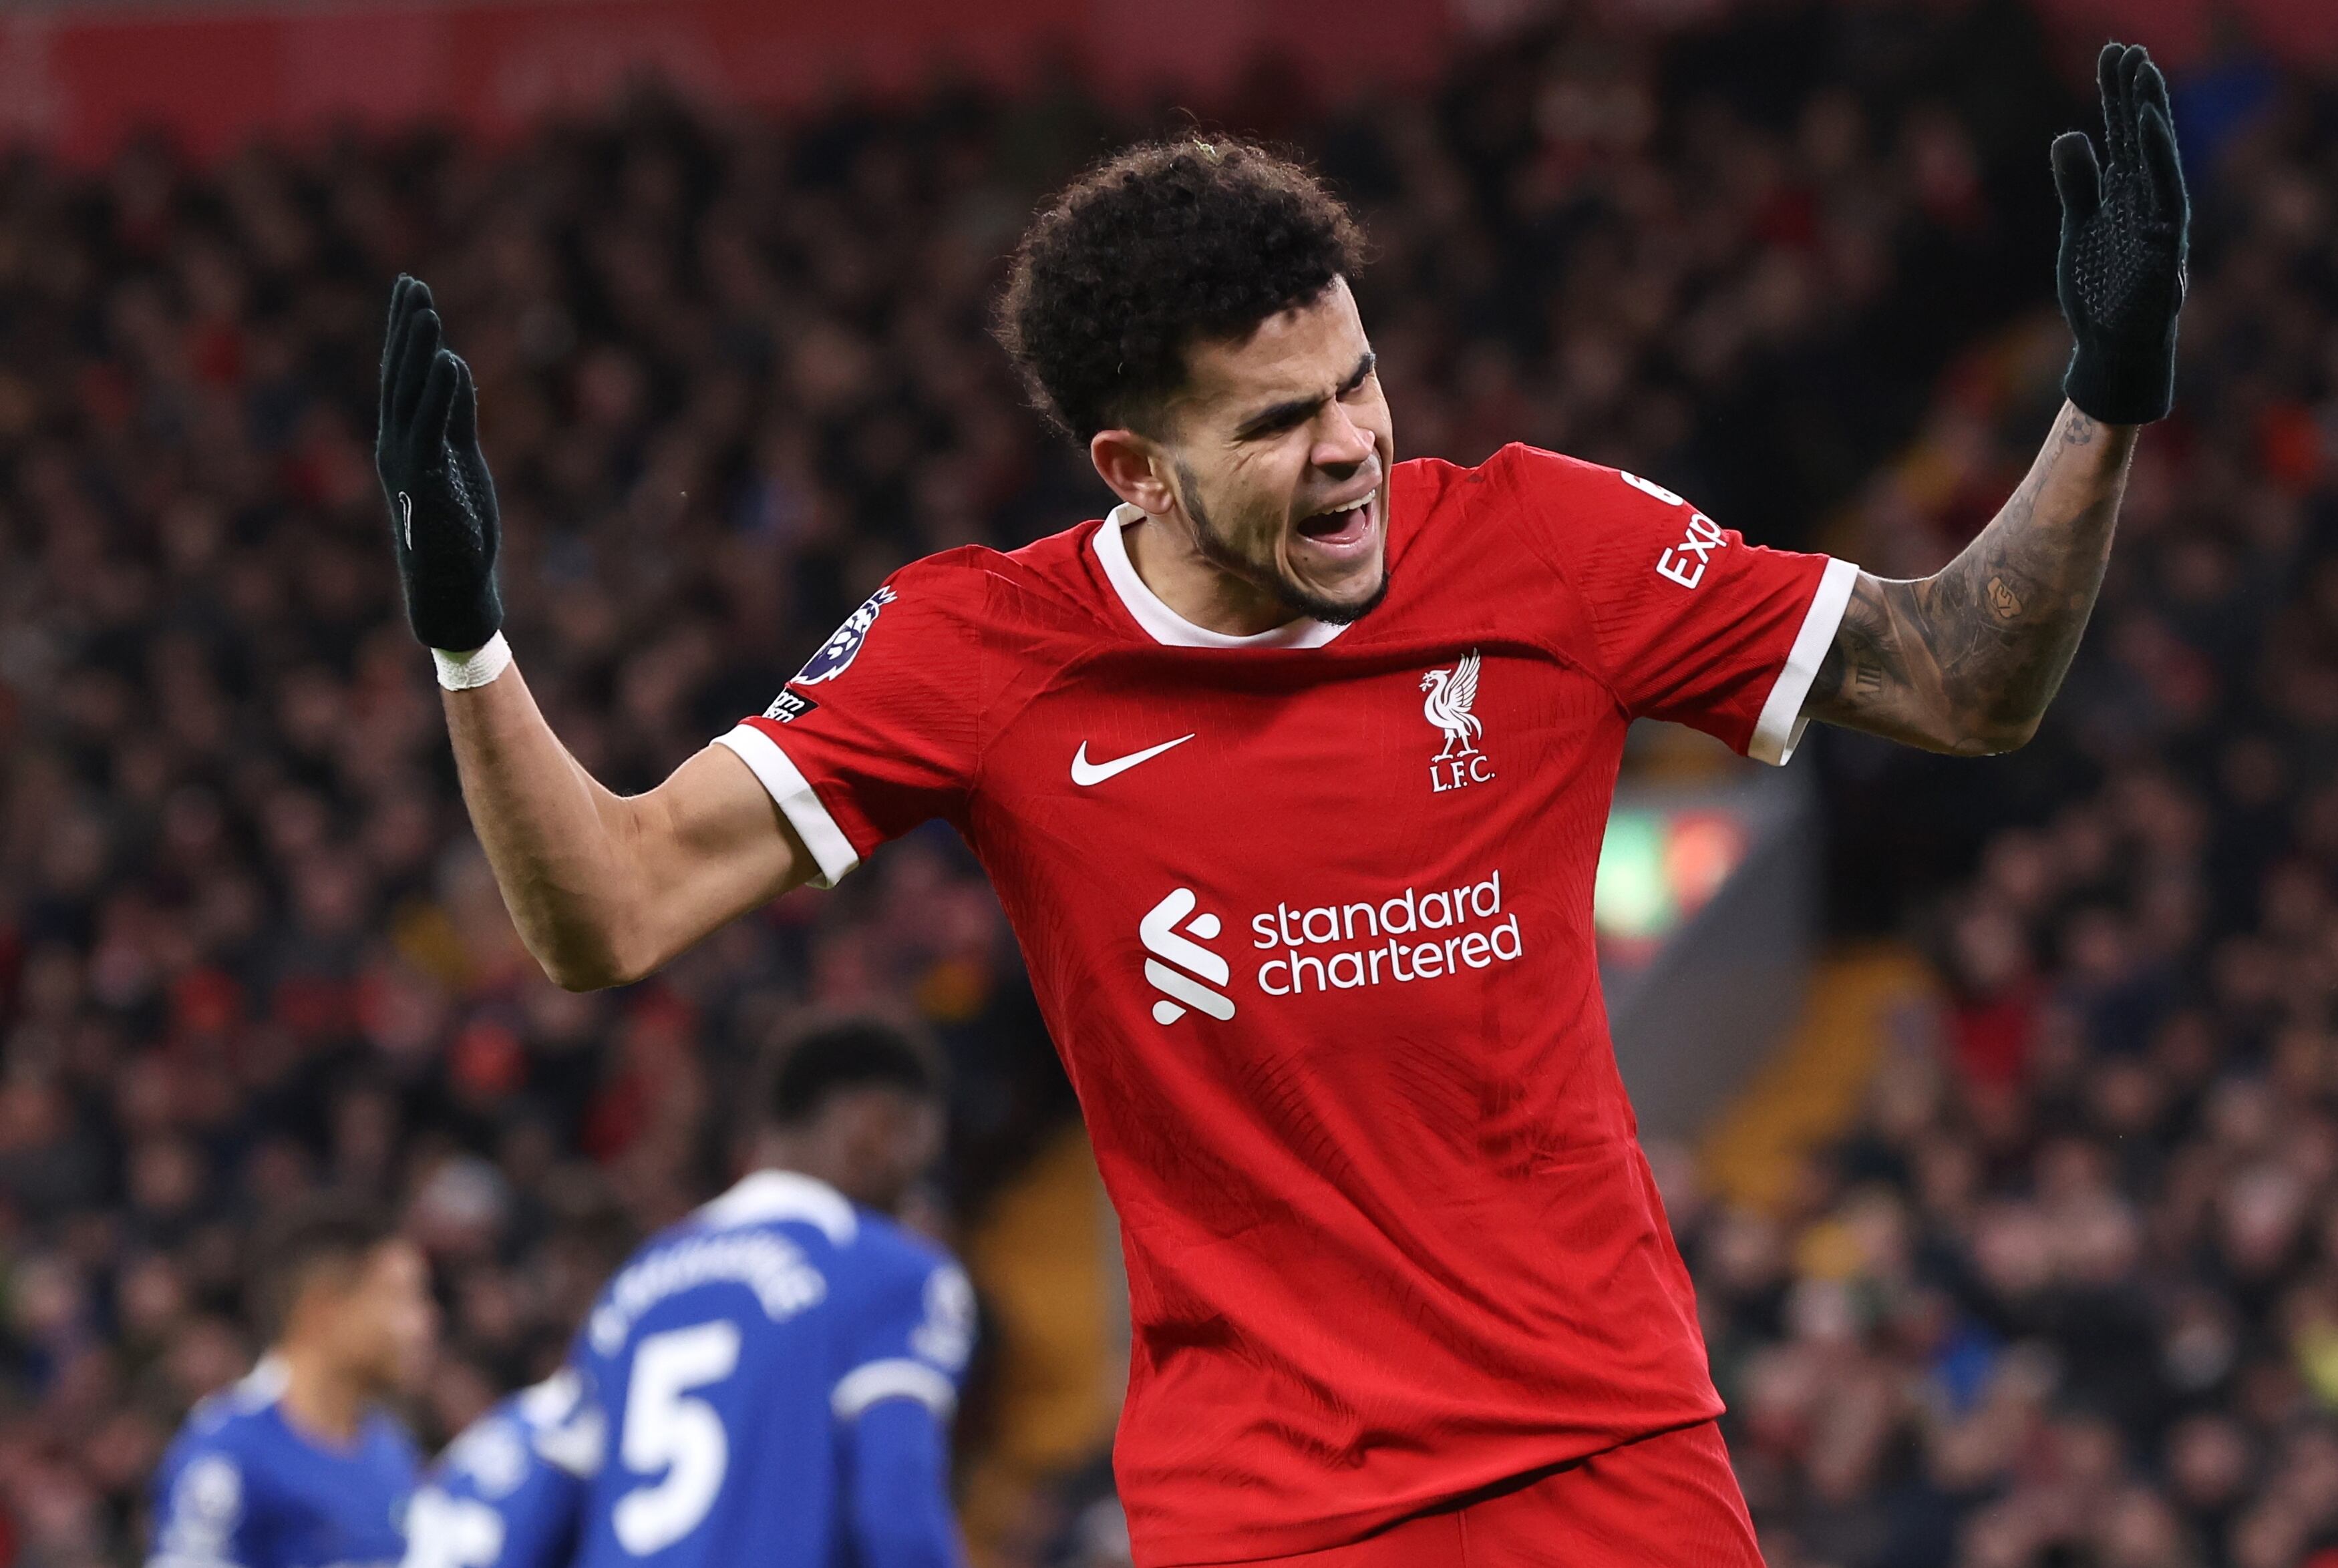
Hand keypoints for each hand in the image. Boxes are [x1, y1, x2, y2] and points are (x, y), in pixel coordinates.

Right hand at [376, 275, 503, 653]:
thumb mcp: (461, 459)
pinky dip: (441, 395)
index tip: (409, 290)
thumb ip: (456, 415)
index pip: (402, 374)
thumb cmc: (457, 528)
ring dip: (419, 352)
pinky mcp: (429, 483)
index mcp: (404, 439)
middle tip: (411, 283)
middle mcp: (397, 445)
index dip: (404, 332)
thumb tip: (453, 367)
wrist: (451, 587)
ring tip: (426, 309)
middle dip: (406, 330)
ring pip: (411, 396)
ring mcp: (409, 463)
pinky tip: (448, 361)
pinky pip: (433, 430)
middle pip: (400, 376)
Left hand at [2053, 41, 2188, 425]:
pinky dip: (2160, 167)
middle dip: (2135, 95)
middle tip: (2128, 49)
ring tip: (2142, 79)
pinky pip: (2164, 201)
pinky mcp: (2162, 252)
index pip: (2123, 134)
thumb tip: (2071, 134)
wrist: (2112, 347)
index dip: (2117, 94)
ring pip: (2158, 163)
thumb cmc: (2101, 289)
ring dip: (2151, 121)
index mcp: (2127, 194)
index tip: (2113, 53)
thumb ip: (2079, 183)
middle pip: (2142, 139)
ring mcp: (2158, 225)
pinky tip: (2148, 135)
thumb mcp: (2081, 227)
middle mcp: (2147, 202)